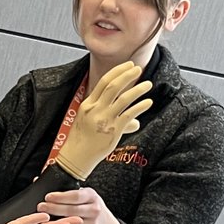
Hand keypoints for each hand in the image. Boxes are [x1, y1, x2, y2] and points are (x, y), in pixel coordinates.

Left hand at [39, 189, 122, 223]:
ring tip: (42, 222)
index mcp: (92, 196)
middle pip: (72, 210)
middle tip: (41, 207)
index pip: (76, 196)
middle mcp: (94, 210)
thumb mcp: (82, 194)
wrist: (103, 223)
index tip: (48, 196)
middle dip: (55, 209)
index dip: (61, 197)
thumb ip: (63, 188)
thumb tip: (38, 179)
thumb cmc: (86, 204)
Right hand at [56, 61, 151, 179]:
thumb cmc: (82, 139)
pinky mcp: (113, 130)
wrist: (76, 157)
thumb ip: (108, 115)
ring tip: (148, 84)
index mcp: (88, 104)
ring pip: (124, 98)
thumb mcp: (88, 121)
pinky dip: (140, 106)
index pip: (104, 82)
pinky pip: (130, 114)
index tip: (128, 66)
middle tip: (138, 69)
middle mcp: (96, 109)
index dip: (118, 71)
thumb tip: (133, 121)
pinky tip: (148, 102)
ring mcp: (105, 119)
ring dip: (138, 89)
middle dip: (128, 75)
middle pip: (114, 86)